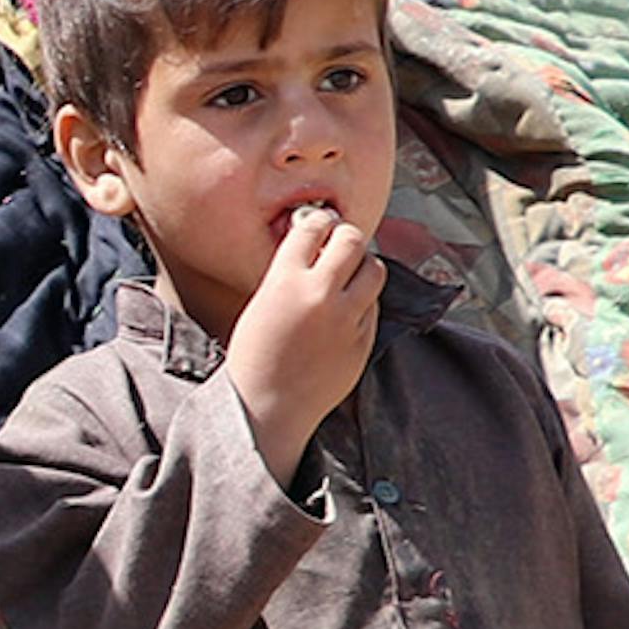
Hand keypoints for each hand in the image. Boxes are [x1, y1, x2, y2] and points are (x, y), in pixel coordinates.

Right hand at [231, 198, 385, 467]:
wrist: (268, 408)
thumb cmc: (255, 359)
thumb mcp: (260, 305)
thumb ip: (288, 275)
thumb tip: (315, 249)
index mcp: (285, 281)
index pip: (313, 228)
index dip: (319, 220)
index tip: (322, 223)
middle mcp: (319, 294)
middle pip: (352, 241)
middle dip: (347, 236)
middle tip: (342, 242)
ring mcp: (346, 319)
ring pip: (374, 270)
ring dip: (363, 266)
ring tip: (350, 274)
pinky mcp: (363, 340)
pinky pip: (374, 307)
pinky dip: (364, 302)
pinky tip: (347, 310)